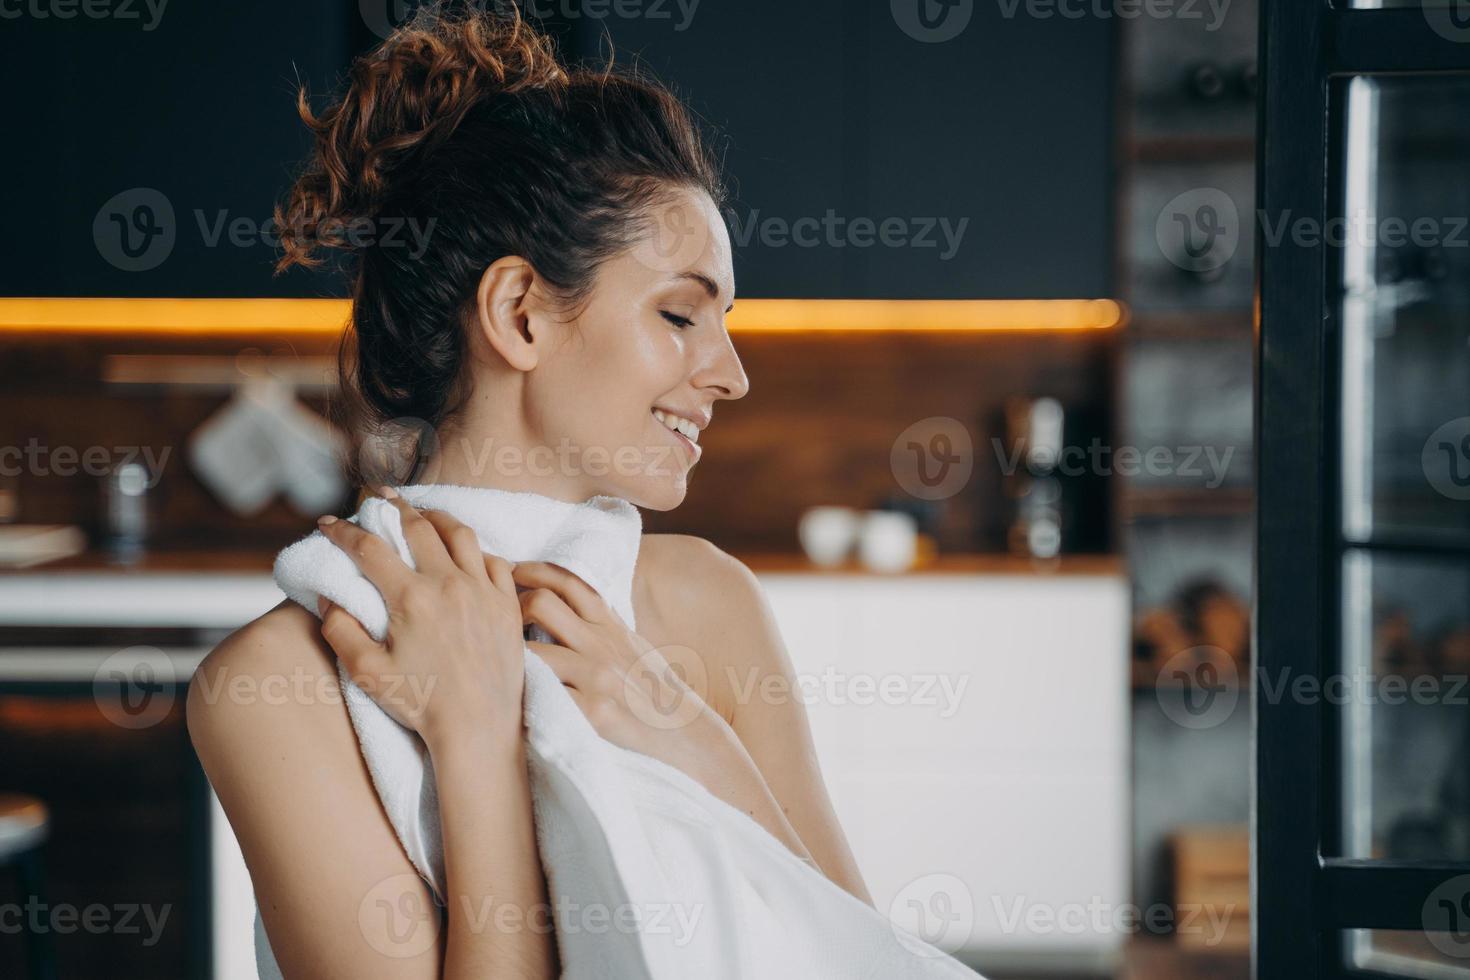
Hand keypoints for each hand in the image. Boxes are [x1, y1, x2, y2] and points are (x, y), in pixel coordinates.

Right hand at [313, 491, 526, 750]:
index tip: (329, 523)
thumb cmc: (421, 705)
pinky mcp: (507, 604)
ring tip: (423, 513)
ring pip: (460, 534)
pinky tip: (465, 551)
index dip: (344, 531)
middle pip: (418, 526)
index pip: (370, 548)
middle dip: (393, 506)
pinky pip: (494, 560)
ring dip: (437, 518)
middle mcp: (449, 585)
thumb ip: (340, 630)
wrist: (479, 728)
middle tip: (379, 496)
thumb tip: (328, 596)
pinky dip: (476, 548)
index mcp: (411, 599)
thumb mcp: (366, 673)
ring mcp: (483, 591)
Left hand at [513, 561, 731, 780]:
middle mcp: (603, 645)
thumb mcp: (633, 648)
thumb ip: (602, 627)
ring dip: (508, 657)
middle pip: (542, 602)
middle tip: (495, 624)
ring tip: (497, 668)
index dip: (531, 570)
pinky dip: (523, 696)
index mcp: (612, 626)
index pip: (568, 581)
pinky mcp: (593, 714)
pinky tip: (512, 703)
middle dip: (511, 609)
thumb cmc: (656, 694)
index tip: (508, 572)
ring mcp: (597, 678)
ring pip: (532, 650)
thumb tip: (565, 607)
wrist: (689, 737)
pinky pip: (543, 695)